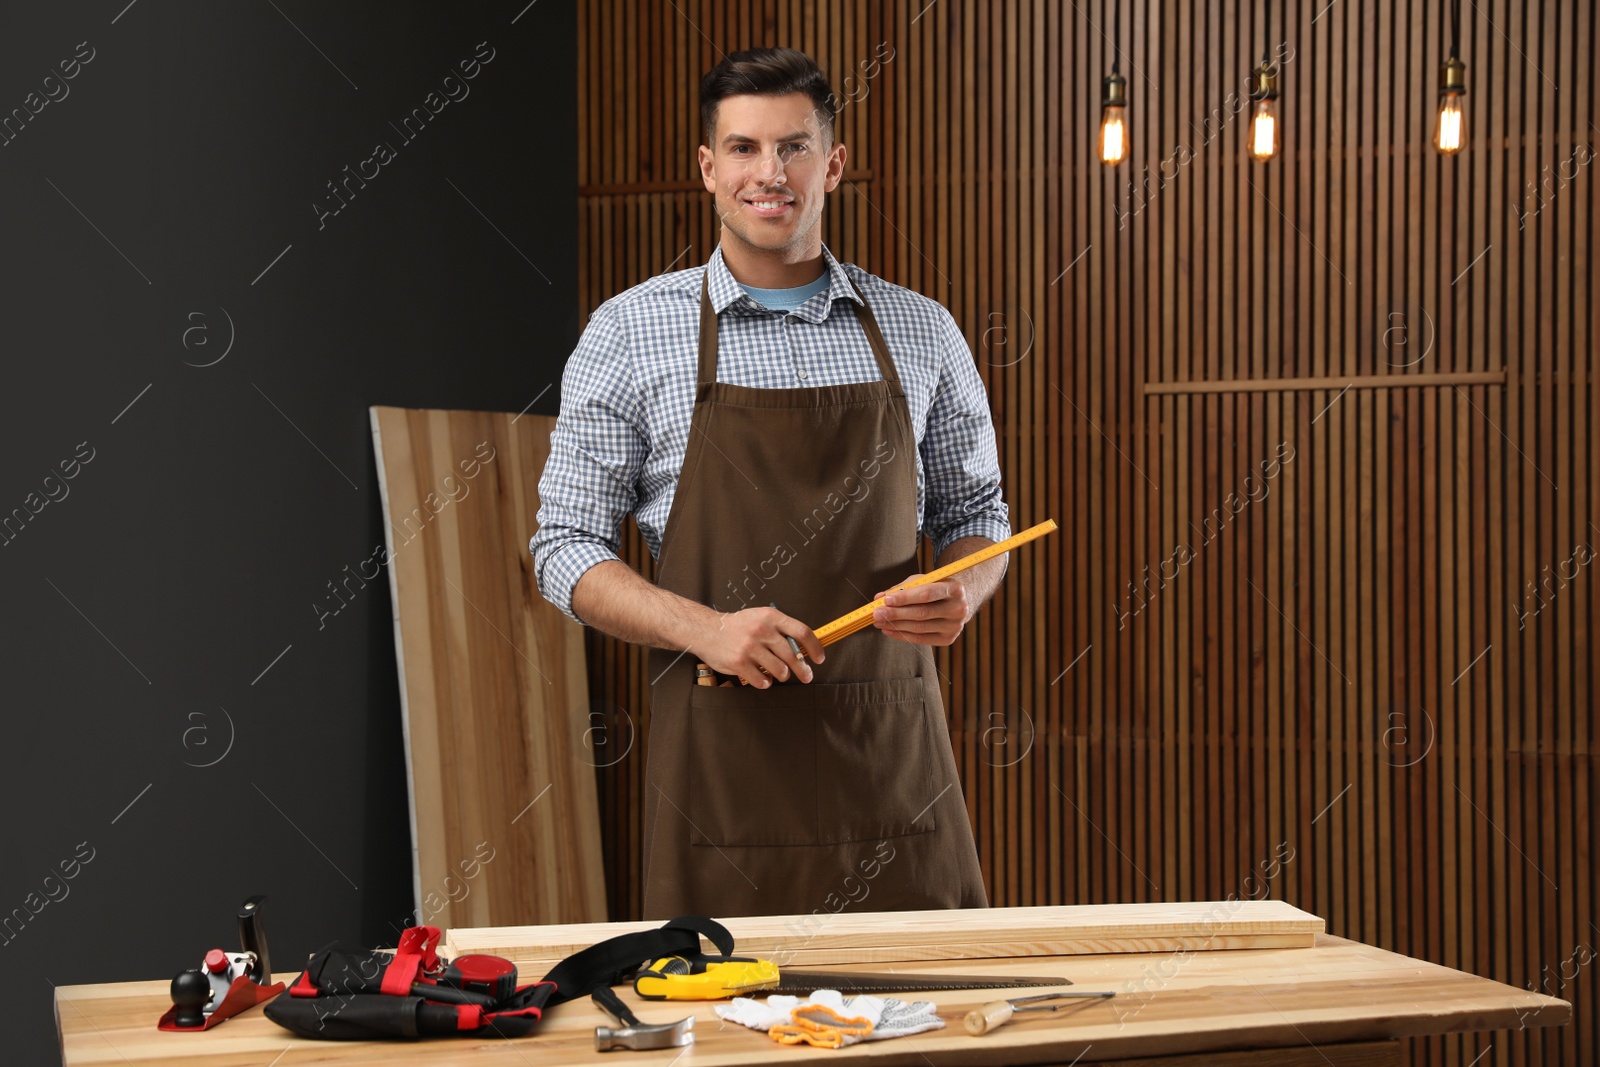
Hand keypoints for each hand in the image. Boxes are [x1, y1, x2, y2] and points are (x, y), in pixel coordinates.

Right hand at [694, 605, 823, 687]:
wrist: (707, 630)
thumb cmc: (737, 626)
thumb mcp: (760, 617)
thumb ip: (780, 629)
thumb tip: (803, 648)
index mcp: (770, 617)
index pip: (802, 632)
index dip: (814, 648)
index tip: (819, 659)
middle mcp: (762, 631)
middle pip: (793, 655)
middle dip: (803, 670)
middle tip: (806, 676)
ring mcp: (750, 648)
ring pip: (780, 670)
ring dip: (783, 676)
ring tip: (779, 674)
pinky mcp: (739, 663)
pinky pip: (762, 680)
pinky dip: (765, 683)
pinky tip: (763, 679)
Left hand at [871, 575, 971, 645]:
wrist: (960, 601)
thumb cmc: (937, 588)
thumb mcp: (923, 581)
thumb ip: (902, 588)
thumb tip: (879, 597)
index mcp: (954, 589)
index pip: (927, 594)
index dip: (905, 598)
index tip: (886, 600)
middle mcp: (958, 608)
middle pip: (922, 613)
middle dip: (896, 614)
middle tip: (877, 613)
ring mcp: (954, 626)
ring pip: (919, 628)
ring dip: (896, 625)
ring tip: (879, 622)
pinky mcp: (948, 639)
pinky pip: (921, 639)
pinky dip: (902, 635)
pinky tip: (889, 630)